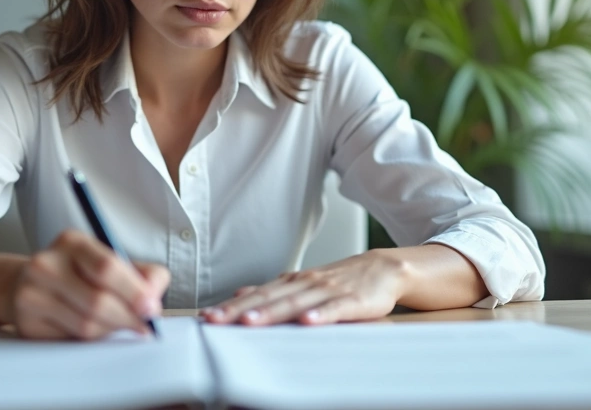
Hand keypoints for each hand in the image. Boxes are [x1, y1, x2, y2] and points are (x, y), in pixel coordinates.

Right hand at [5, 229, 169, 339]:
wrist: (27, 284)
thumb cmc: (79, 274)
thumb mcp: (110, 261)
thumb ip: (142, 275)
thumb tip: (153, 300)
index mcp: (72, 242)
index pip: (107, 267)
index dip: (134, 291)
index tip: (151, 308)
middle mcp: (46, 264)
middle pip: (97, 301)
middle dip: (128, 317)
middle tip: (144, 326)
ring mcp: (31, 294)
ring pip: (86, 325)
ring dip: (110, 330)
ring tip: (118, 324)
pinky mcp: (27, 323)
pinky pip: (70, 339)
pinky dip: (90, 339)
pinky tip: (94, 329)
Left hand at [202, 249, 404, 325]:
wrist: (383, 267)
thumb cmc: (340, 280)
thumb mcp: (303, 283)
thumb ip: (273, 290)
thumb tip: (240, 293)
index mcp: (292, 282)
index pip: (256, 295)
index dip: (231, 306)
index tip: (207, 317)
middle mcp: (305, 284)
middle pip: (268, 298)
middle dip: (240, 310)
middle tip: (216, 320)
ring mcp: (327, 291)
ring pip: (295, 303)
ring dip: (271, 312)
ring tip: (250, 322)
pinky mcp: (352, 301)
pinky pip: (334, 309)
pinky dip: (320, 315)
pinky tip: (307, 323)